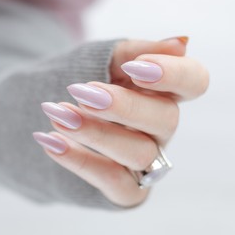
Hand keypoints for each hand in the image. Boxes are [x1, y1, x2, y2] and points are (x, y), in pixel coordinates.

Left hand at [33, 37, 208, 207]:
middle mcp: (160, 129)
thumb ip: (131, 52)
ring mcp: (145, 162)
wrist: (40, 115)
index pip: (195, 82)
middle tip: (80, 91)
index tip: (134, 68)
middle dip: (123, 105)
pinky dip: (80, 160)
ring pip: (139, 153)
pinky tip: (51, 141)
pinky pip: (113, 180)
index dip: (174, 74)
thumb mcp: (97, 60)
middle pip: (167, 119)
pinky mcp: (125, 189)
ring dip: (96, 132)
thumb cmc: (78, 85)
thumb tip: (179, 44)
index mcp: (161, 92)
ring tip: (57, 114)